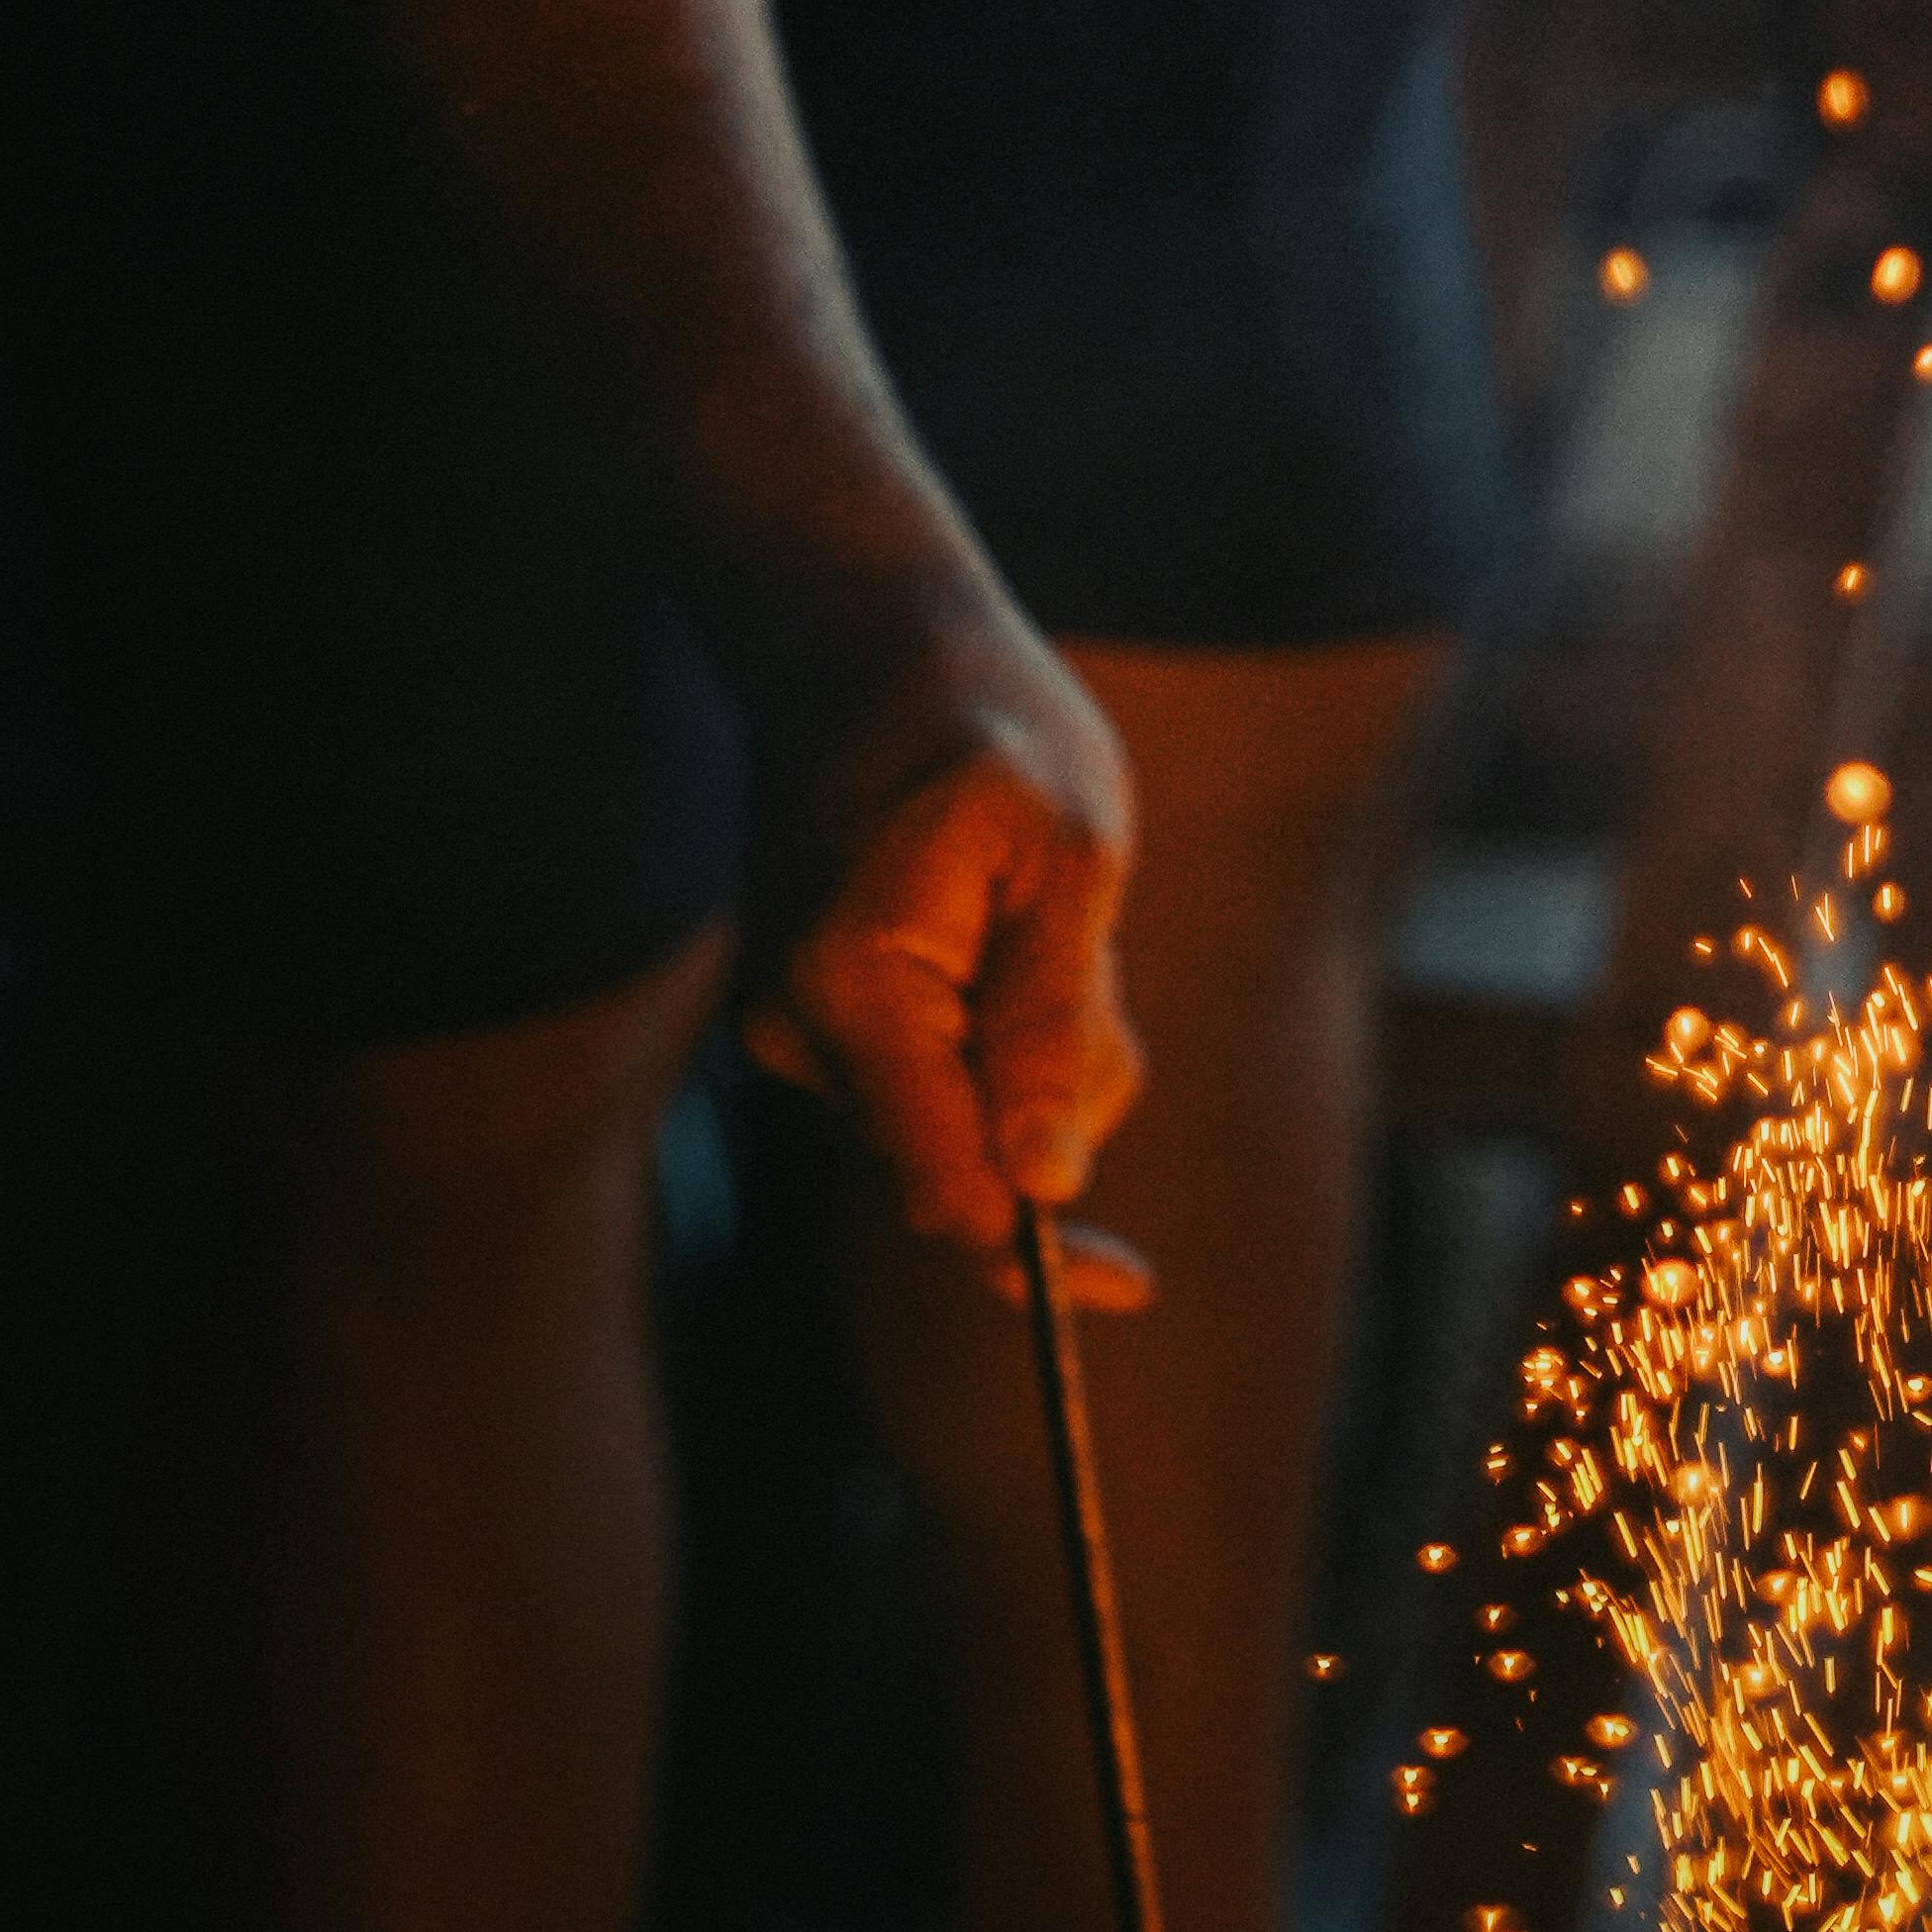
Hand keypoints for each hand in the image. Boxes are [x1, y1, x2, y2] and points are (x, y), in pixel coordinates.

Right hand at [744, 577, 1140, 1263]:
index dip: (1036, 1252)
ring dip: (1036, 1048)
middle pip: (967, 1155)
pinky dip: (999, 1027)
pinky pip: (939, 1073)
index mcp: (853, 990)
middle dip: (1057, 1091)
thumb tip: (1049, 1184)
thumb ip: (1051, 1019)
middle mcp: (802, 1030)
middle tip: (1087, 944)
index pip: (943, 1182)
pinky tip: (1005, 924)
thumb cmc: (989, 728)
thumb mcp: (1068, 852)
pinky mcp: (827, 1020)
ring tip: (1040, 905)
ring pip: (962, 1116)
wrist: (875, 646)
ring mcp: (803, 1029)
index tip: (1130, 1285)